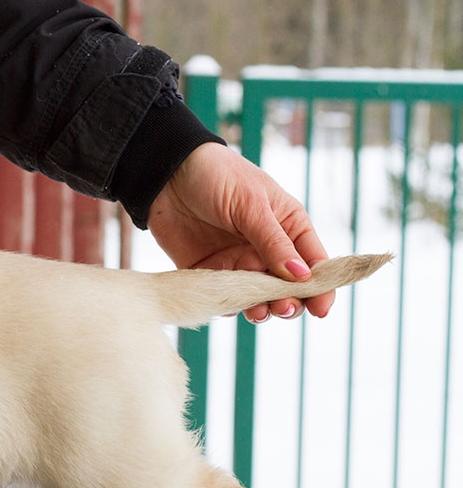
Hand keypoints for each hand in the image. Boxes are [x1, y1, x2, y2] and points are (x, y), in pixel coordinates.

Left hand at [146, 142, 332, 322]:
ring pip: (258, 297)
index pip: (314, 262)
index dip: (321, 287)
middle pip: (288, 287)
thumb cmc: (217, 176)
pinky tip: (229, 305)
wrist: (166, 175)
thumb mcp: (251, 205)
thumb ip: (273, 242)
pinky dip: (229, 305)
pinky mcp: (209, 272)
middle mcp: (267, 249)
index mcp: (288, 226)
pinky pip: (224, 297)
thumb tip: (302, 276)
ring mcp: (238, 261)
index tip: (321, 309)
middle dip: (289, 302)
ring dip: (261, 308)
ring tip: (260, 312)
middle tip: (283, 307)